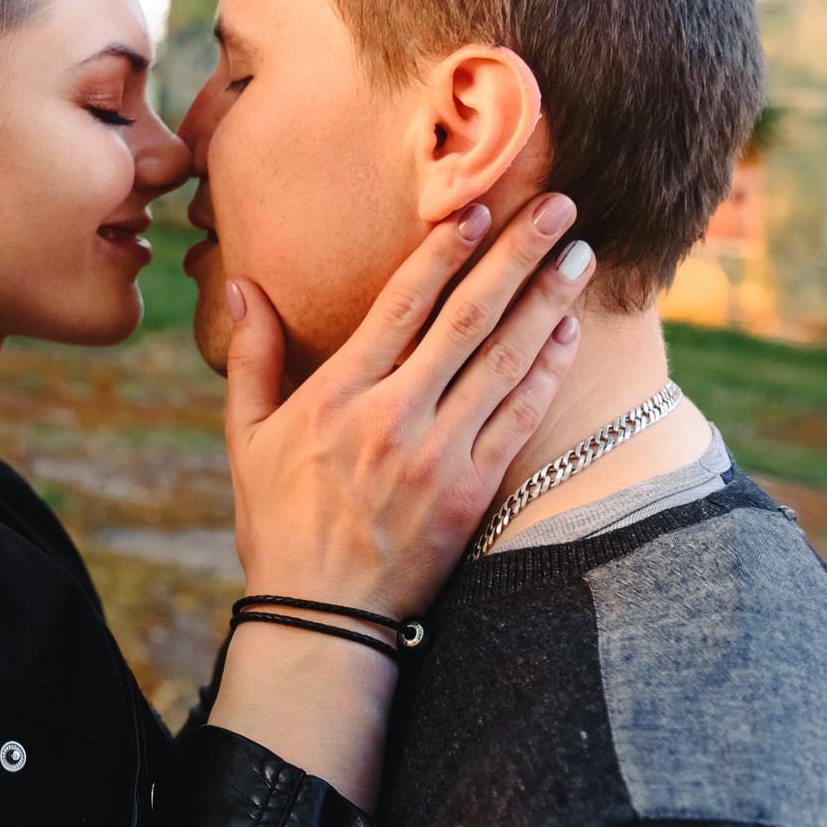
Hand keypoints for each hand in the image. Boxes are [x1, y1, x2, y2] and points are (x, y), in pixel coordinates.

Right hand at [221, 193, 591, 621]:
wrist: (322, 618)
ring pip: (505, 362)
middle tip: (558, 208)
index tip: (478, 208)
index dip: (443, 252)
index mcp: (338, 395)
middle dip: (517, 256)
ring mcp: (439, 454)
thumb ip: (251, 357)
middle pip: (468, 319)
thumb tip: (244, 287)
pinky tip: (569, 335)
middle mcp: (393, 416)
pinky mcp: (471, 492)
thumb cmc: (277, 523)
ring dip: (548, 303)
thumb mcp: (247, 436)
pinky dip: (548, 373)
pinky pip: (521, 421)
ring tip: (581, 257)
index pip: (401, 305)